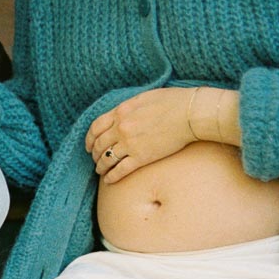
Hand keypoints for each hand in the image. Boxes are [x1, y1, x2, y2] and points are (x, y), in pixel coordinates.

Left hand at [86, 87, 201, 183]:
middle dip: (94, 155)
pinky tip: (109, 181)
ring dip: (101, 167)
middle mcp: (121, 128)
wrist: (190, 113)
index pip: (95, 127)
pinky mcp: (141, 157)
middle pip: (99, 145)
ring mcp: (130, 143)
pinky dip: (111, 177)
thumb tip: (121, 115)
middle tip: (95, 160)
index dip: (89, 139)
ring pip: (106, 159)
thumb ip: (128, 108)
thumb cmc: (172, 102)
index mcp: (121, 111)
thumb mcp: (144, 98)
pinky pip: (120, 170)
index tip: (88, 146)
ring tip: (101, 171)